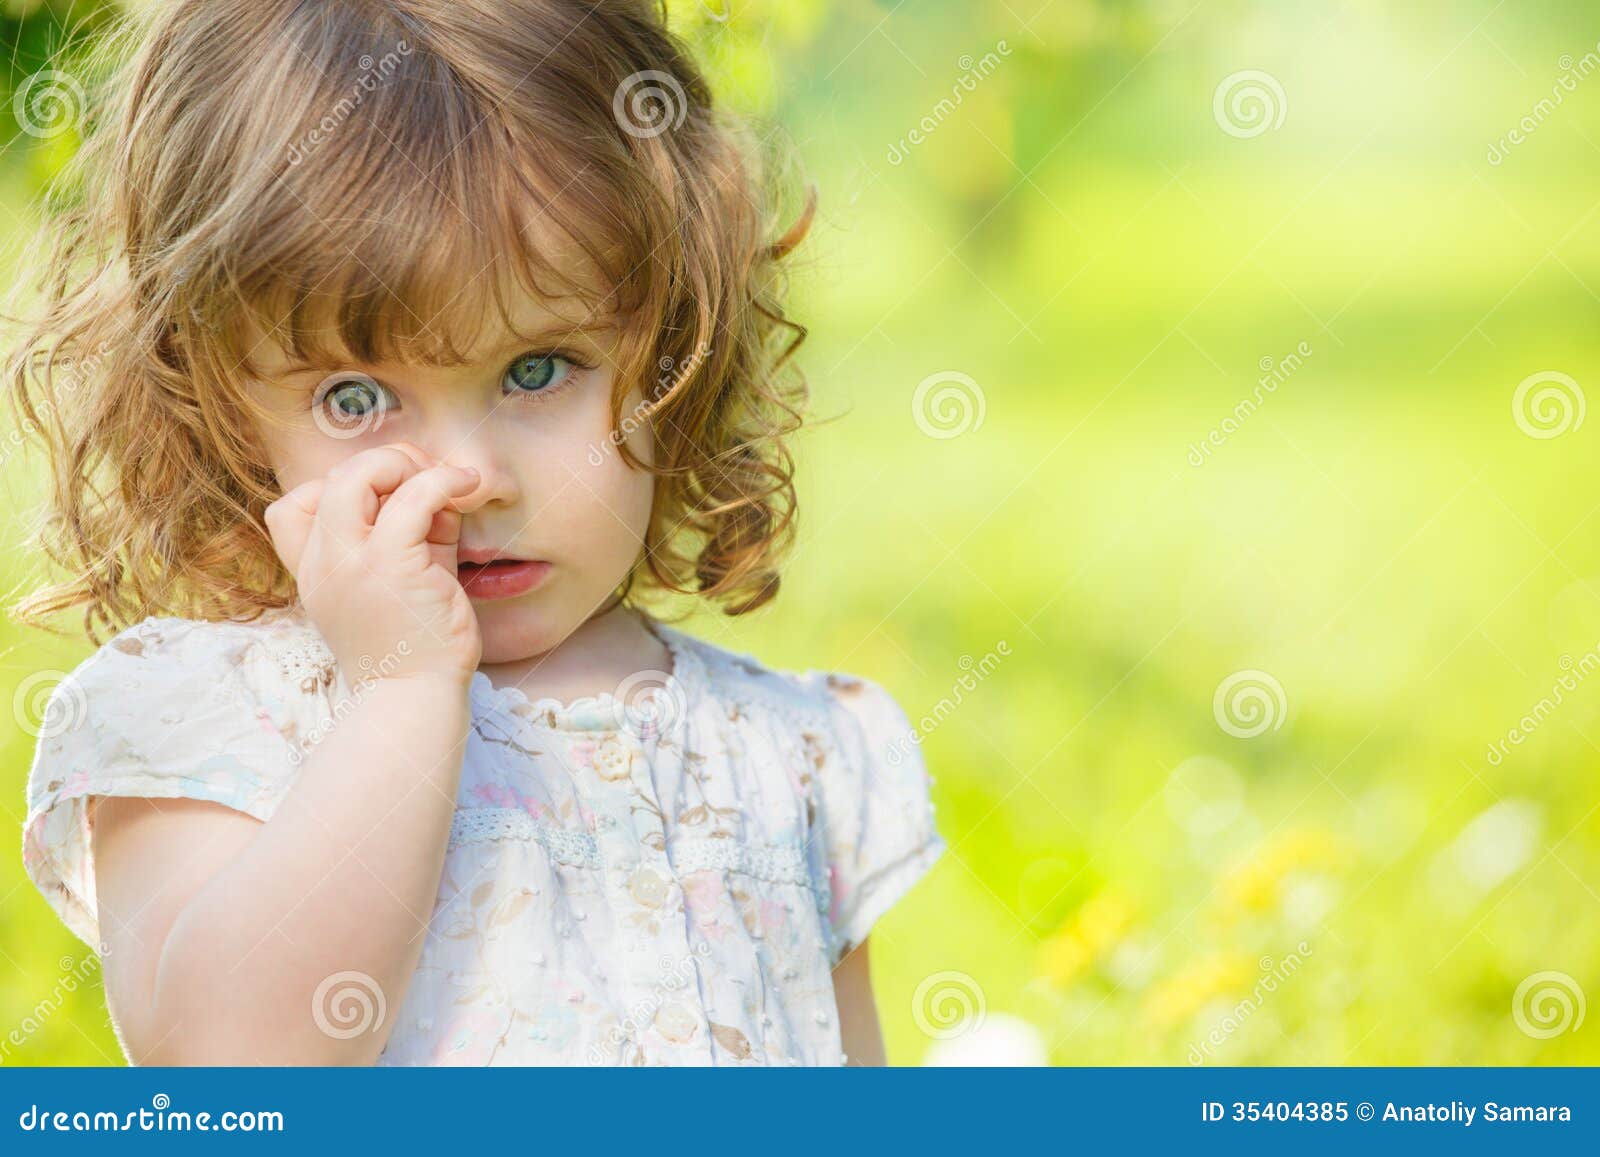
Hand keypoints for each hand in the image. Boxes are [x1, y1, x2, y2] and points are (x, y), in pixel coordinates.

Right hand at [264, 442, 484, 687]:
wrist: (416, 697)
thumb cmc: (414, 644)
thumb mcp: (401, 581)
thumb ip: (412, 533)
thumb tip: (441, 489)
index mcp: (314, 570)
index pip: (293, 505)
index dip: (339, 488)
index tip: (387, 500)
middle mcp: (323, 564)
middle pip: (330, 479)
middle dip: (382, 464)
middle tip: (424, 480)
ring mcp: (352, 564)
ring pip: (359, 476)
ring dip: (406, 464)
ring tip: (446, 481)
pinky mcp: (392, 566)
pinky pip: (412, 498)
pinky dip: (441, 481)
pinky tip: (464, 485)